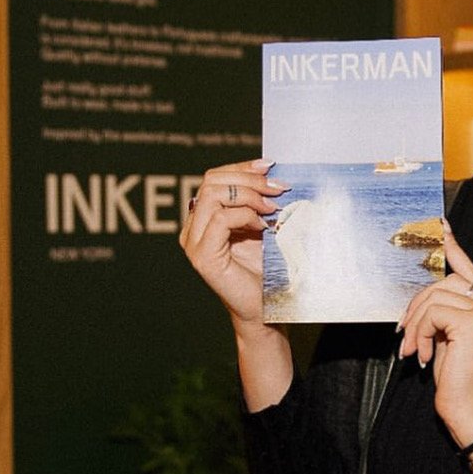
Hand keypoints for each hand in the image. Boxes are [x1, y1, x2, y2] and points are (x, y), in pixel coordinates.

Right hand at [179, 157, 287, 324]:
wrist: (268, 307)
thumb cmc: (268, 269)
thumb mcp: (265, 225)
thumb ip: (259, 200)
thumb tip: (272, 170)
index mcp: (205, 217)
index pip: (216, 178)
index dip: (242, 167)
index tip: (270, 165)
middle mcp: (194, 227)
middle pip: (212, 181)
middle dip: (249, 179)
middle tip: (279, 189)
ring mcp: (195, 242)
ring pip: (213, 196)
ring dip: (249, 196)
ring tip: (273, 209)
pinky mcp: (203, 256)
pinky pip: (219, 219)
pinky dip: (245, 216)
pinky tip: (264, 227)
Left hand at [396, 219, 472, 448]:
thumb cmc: (463, 382)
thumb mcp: (454, 341)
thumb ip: (449, 313)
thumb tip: (426, 293)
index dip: (454, 249)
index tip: (441, 229)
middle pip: (448, 280)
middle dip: (419, 304)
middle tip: (405, 334)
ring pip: (436, 296)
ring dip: (416, 323)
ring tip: (414, 350)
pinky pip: (434, 312)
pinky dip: (420, 331)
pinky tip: (424, 354)